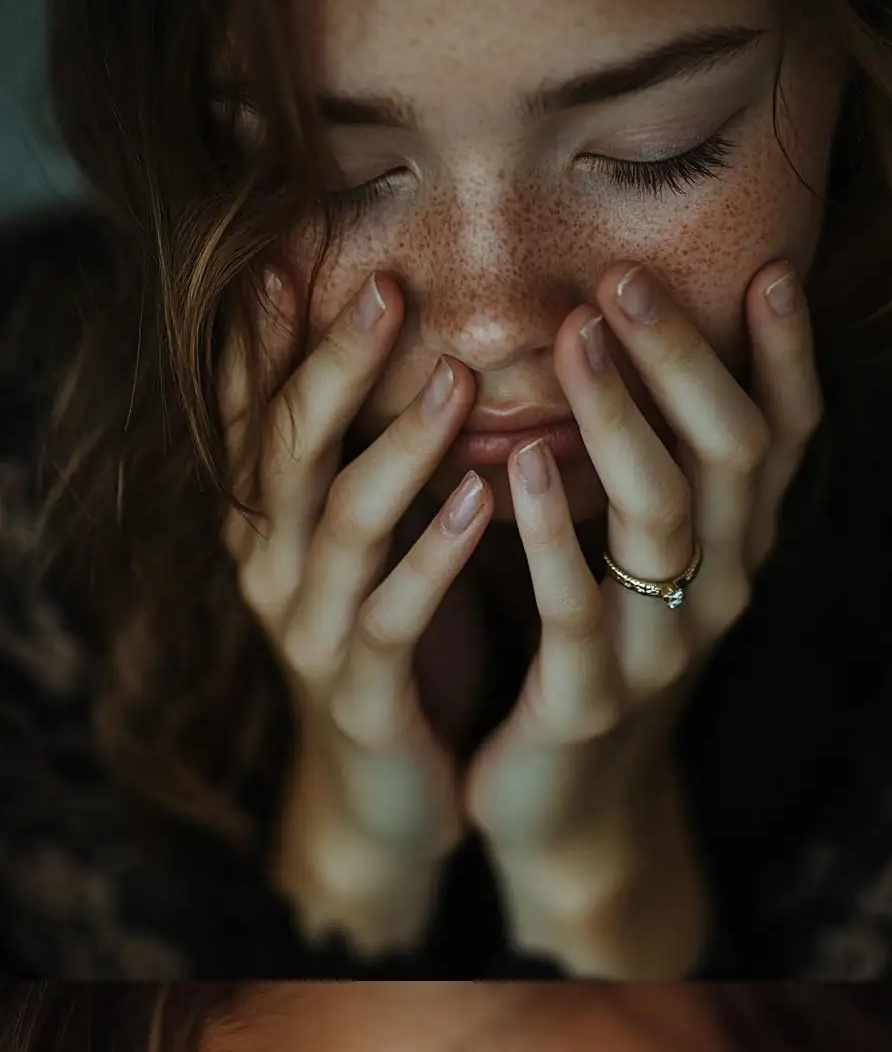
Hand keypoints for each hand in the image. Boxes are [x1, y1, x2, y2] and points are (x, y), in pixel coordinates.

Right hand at [222, 271, 493, 953]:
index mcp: (270, 528)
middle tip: (386, 287)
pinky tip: (478, 500)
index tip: (300, 250)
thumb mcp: (379, 553)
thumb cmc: (402, 657)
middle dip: (334, 364)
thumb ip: (379, 466)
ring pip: (339, 523)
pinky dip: (433, 553)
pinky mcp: (360, 693)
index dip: (267, 336)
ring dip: (395, 447)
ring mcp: (309, 633)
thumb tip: (422, 349)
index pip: (253, 412)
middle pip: (287, 447)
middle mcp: (272, 570)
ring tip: (454, 383)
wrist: (392, 802)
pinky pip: (393, 613)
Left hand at [464, 260, 821, 975]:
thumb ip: (648, 450)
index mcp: (736, 546)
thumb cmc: (587, 644)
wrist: (564, 804)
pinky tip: (523, 465)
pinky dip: (551, 532)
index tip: (773, 265)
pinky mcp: (589, 700)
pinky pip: (580, 607)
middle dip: (687, 358)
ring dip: (623, 418)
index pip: (787, 436)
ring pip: (667, 517)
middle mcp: (720, 588)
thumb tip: (630, 308)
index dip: (790, 357)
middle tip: (626, 275)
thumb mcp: (635, 546)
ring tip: (575, 333)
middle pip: (735, 455)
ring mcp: (662, 648)